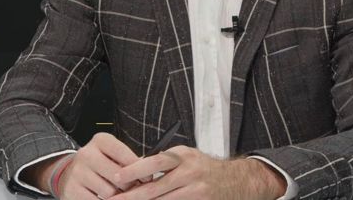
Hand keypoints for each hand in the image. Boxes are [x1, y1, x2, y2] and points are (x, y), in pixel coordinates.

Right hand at [55, 132, 141, 199]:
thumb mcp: (111, 154)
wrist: (68, 173)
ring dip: (118, 197)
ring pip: (109, 192)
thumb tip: (147, 176)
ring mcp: (78, 172)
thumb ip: (127, 161)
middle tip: (133, 189)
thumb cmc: (99, 164)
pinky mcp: (72, 189)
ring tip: (119, 194)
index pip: (123, 153)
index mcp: (100, 140)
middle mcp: (87, 153)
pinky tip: (109, 199)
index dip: (139, 168)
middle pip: (118, 175)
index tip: (147, 178)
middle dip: (130, 186)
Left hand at [108, 146, 286, 199]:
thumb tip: (136, 170)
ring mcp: (196, 191)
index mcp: (182, 156)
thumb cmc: (204, 167)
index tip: (117, 177)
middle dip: (131, 196)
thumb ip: (164, 162)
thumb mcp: (185, 156)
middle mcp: (189, 173)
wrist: (235, 181)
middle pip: (155, 188)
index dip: (134, 171)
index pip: (154, 162)